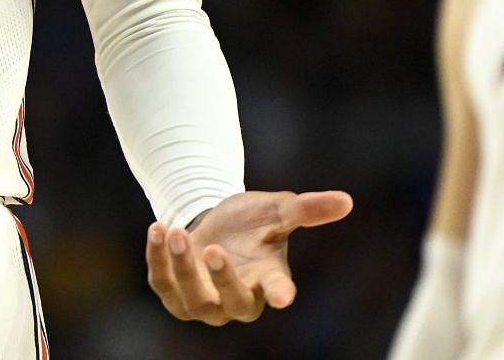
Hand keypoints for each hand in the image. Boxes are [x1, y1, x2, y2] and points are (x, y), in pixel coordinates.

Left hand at [145, 189, 352, 324]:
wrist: (214, 224)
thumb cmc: (251, 223)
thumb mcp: (276, 210)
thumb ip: (306, 209)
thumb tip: (346, 200)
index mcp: (270, 279)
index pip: (278, 290)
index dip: (280, 293)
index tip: (282, 296)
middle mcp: (240, 298)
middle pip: (236, 304)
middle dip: (222, 279)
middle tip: (211, 248)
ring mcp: (206, 302)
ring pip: (194, 300)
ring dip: (182, 267)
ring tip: (176, 231)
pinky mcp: (176, 295)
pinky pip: (163, 285)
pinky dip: (157, 260)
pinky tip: (158, 229)